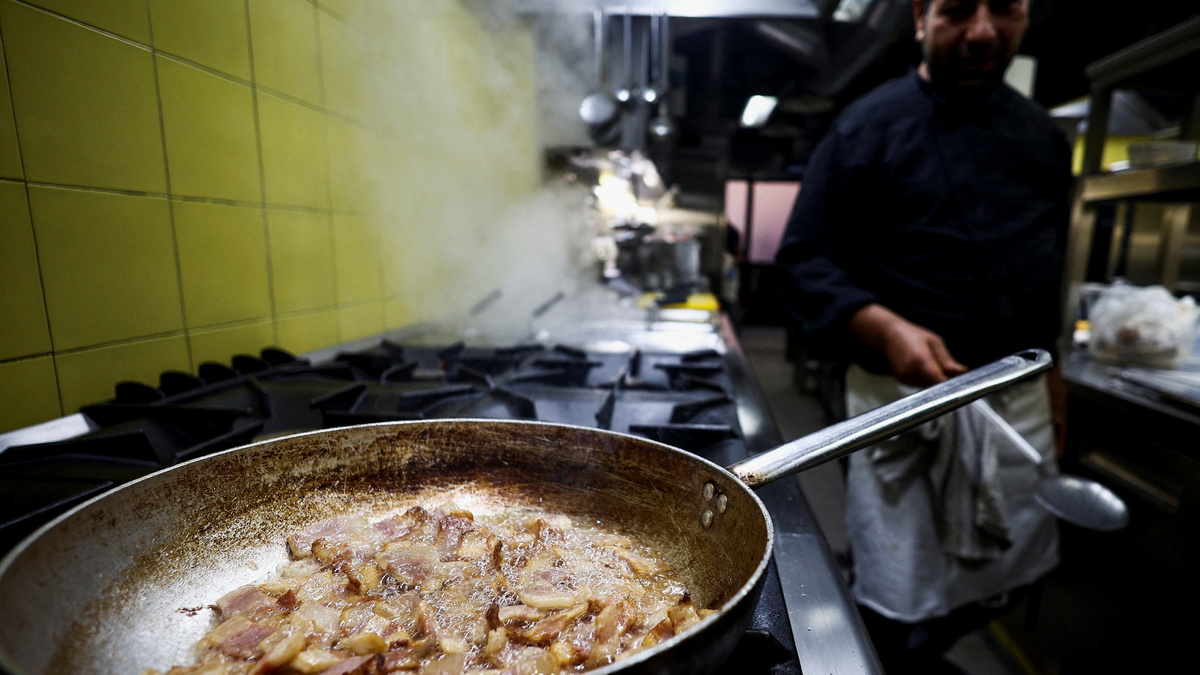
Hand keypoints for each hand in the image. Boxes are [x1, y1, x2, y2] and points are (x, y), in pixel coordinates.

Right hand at [846, 304, 967, 386]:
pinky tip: (924, 368)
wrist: (889, 335)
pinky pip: (920, 385)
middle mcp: (910, 372)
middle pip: (935, 386)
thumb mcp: (934, 342)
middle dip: (944, 381)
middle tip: (950, 371)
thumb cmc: (912, 335)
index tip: (960, 382)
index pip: (940, 381)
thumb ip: (947, 361)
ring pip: (928, 387)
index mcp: (920, 360)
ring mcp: (905, 378)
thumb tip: (961, 372)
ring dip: (935, 380)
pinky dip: (926, 380)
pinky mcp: (902, 381)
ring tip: (933, 365)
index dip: (951, 384)